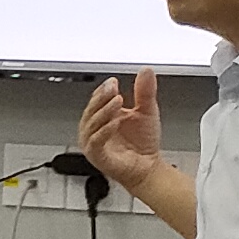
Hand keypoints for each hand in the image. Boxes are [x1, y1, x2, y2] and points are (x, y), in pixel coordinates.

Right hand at [75, 70, 165, 197]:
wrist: (148, 167)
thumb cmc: (144, 144)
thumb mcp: (146, 111)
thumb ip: (144, 92)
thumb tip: (145, 71)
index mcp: (103, 117)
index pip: (97, 99)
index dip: (104, 90)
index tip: (113, 82)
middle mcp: (95, 129)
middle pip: (90, 110)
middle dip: (101, 97)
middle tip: (112, 88)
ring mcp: (94, 143)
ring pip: (91, 124)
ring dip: (104, 111)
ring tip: (117, 101)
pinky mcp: (97, 156)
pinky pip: (95, 142)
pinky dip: (104, 131)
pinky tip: (115, 122)